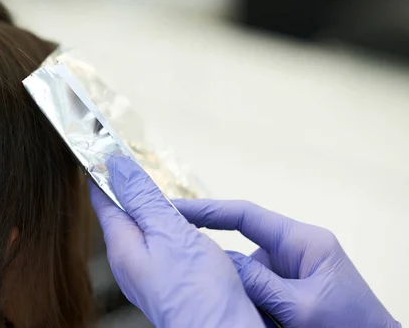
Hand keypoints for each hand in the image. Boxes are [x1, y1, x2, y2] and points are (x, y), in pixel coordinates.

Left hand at [90, 156, 263, 327]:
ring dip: (146, 205)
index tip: (101, 147)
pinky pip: (157, 243)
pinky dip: (163, 225)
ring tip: (148, 185)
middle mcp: (128, 260)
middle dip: (124, 186)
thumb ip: (142, 199)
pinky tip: (175, 223)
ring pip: (141, 228)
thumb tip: (115, 166)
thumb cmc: (197, 292)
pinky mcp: (166, 280)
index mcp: (122, 246)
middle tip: (125, 158)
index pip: (103, 199)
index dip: (102, 171)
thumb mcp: (169, 232)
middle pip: (121, 213)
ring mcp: (146, 272)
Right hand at [173, 199, 401, 327]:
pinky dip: (245, 302)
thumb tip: (216, 262)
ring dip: (233, 289)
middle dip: (215, 257)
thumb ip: (257, 282)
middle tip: (181, 258)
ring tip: (229, 306)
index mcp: (303, 241)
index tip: (175, 209)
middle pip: (241, 243)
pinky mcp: (288, 289)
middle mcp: (294, 250)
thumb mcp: (299, 307)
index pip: (245, 215)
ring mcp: (291, 270)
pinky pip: (255, 289)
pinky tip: (241, 316)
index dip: (207, 210)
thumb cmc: (351, 327)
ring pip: (245, 271)